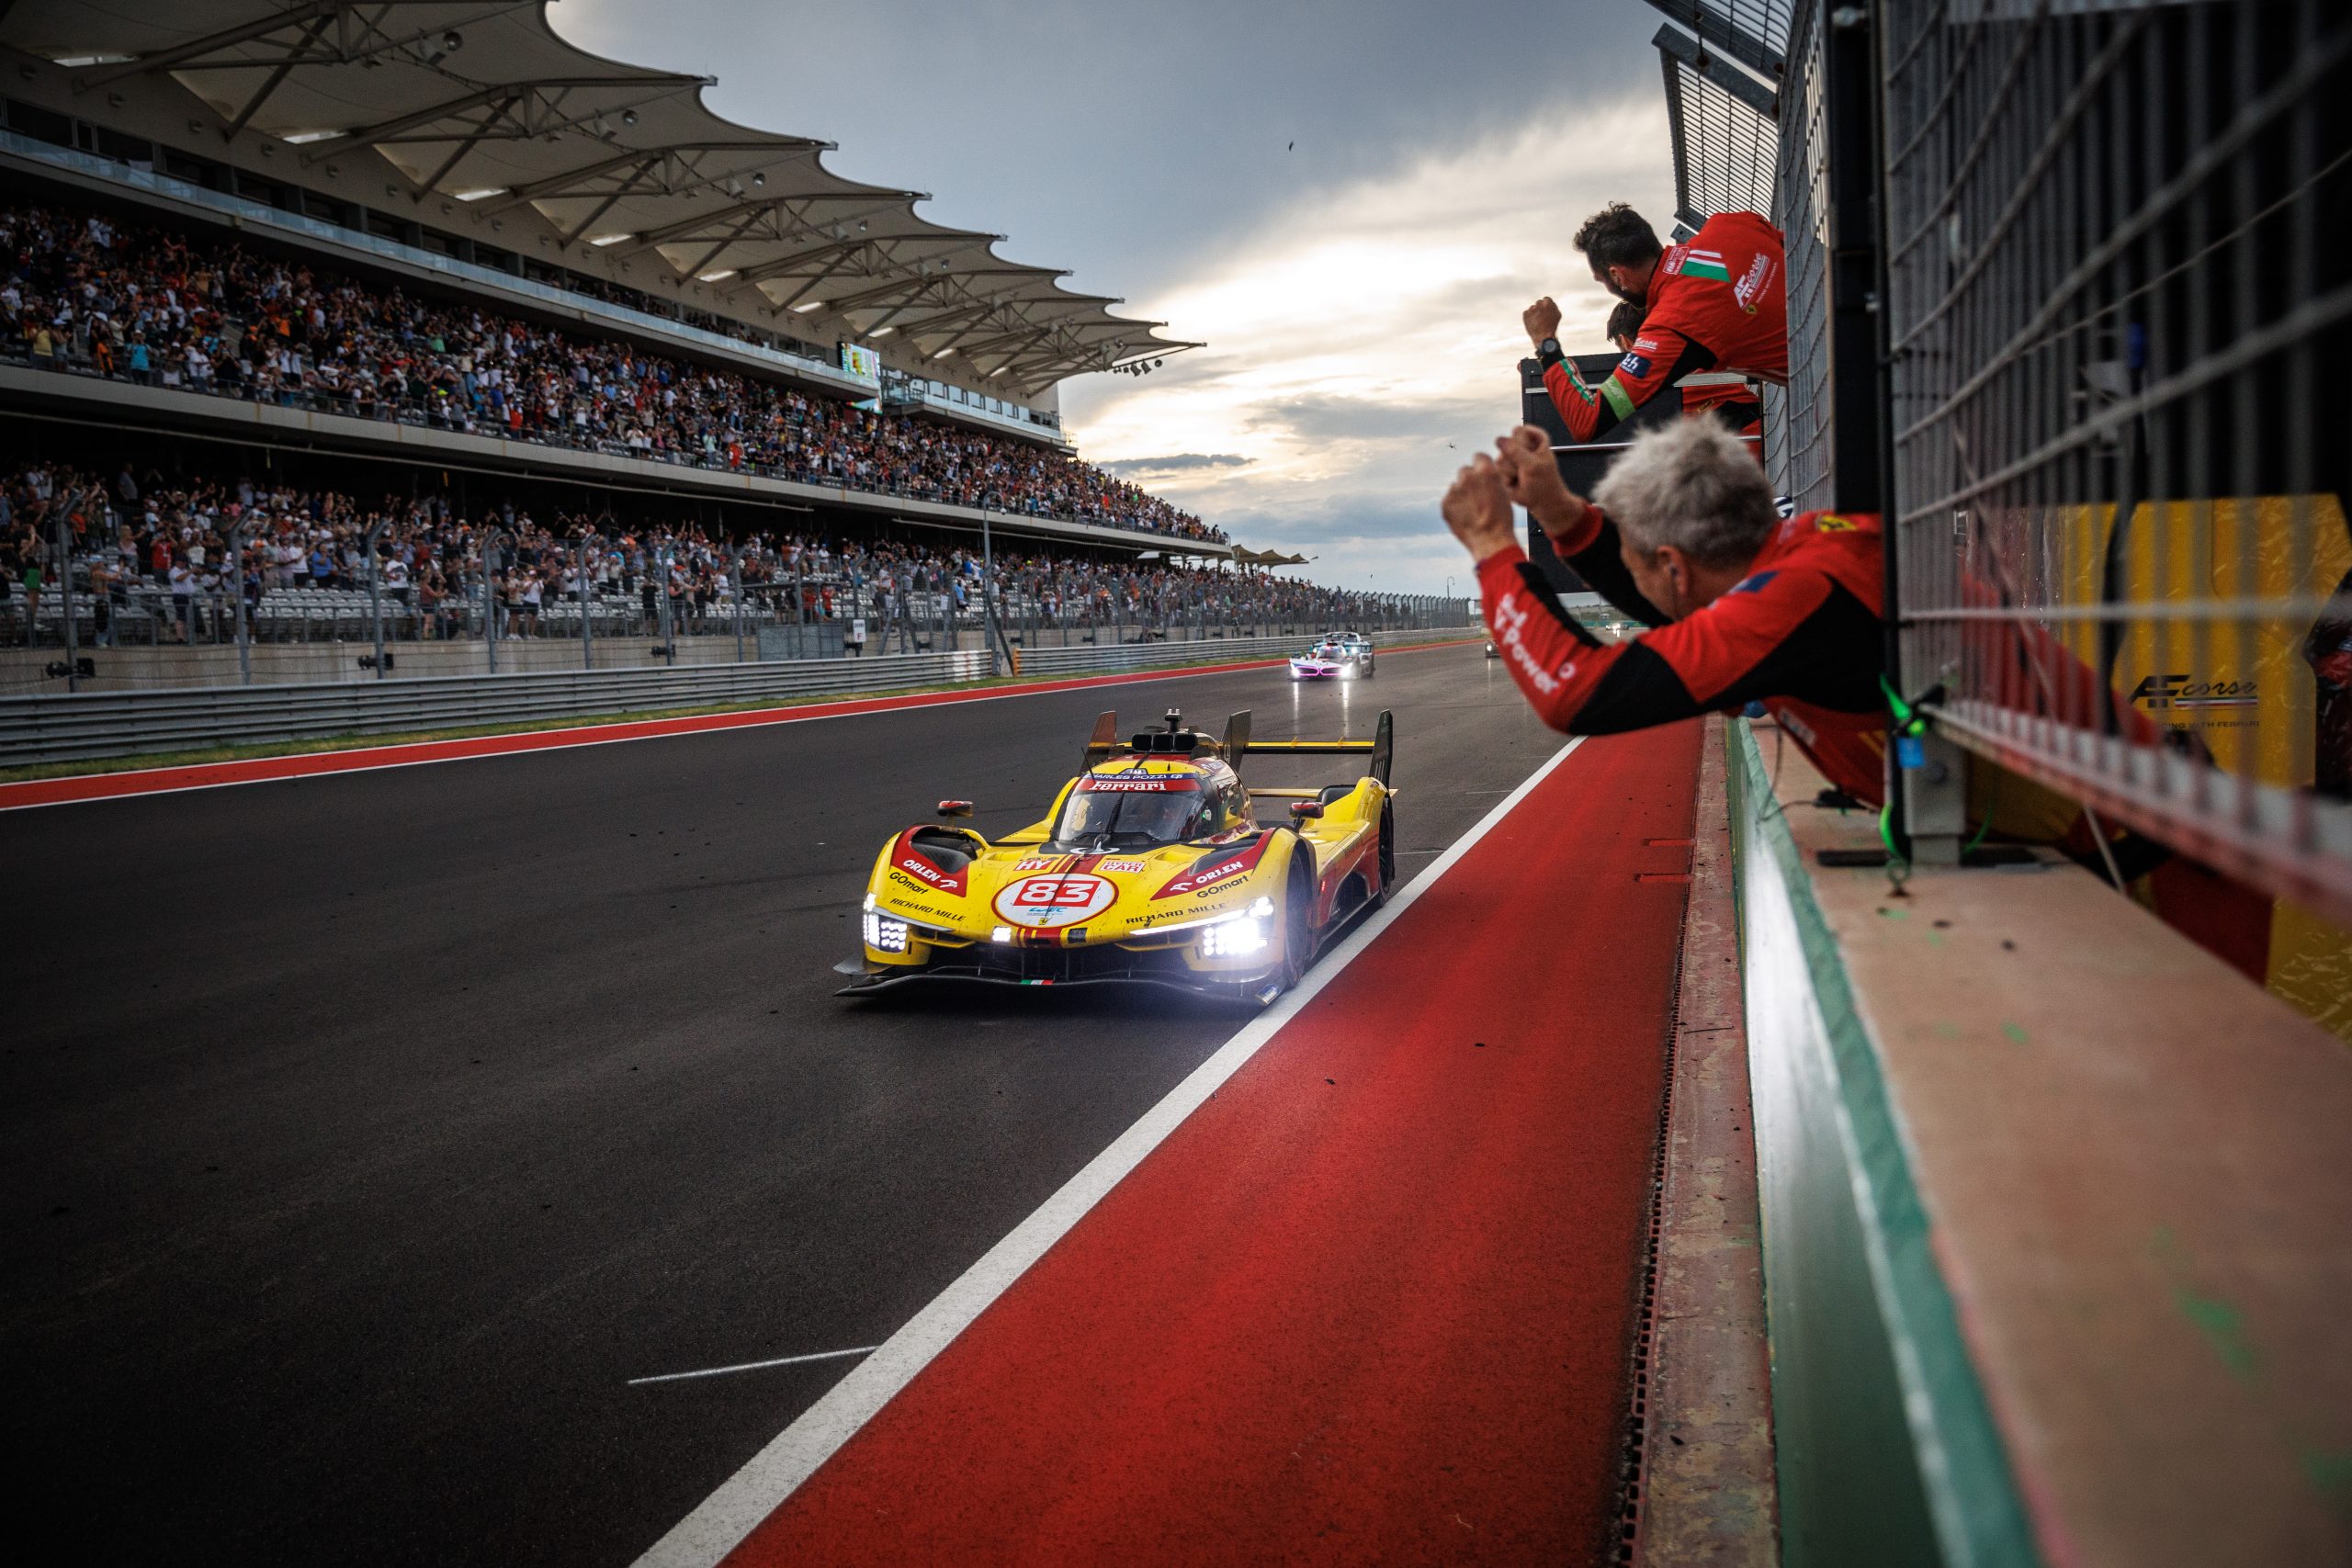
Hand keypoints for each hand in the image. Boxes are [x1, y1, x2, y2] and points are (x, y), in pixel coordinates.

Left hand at [1441, 456, 1516, 564]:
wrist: (1490, 541)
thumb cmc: (1501, 519)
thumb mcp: (1504, 492)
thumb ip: (1491, 477)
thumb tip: (1483, 471)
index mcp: (1485, 471)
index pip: (1478, 456)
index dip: (1481, 465)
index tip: (1481, 474)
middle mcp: (1468, 477)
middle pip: (1465, 470)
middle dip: (1470, 479)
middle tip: (1477, 495)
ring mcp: (1454, 490)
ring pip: (1456, 485)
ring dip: (1461, 492)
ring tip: (1472, 508)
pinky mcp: (1445, 503)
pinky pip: (1449, 498)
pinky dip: (1455, 505)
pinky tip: (1465, 515)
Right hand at [1492, 424, 1588, 544]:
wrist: (1544, 503)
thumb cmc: (1544, 483)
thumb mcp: (1532, 465)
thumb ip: (1515, 451)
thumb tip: (1498, 439)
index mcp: (1533, 439)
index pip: (1518, 431)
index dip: (1522, 445)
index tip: (1532, 456)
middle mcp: (1520, 446)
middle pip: (1506, 445)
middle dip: (1514, 459)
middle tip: (1527, 470)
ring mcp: (1510, 459)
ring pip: (1500, 459)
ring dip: (1510, 471)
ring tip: (1522, 478)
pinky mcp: (1503, 471)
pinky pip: (1496, 471)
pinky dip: (1506, 479)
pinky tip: (1515, 483)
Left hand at [1522, 296, 1561, 345]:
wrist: (1543, 337)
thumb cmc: (1552, 327)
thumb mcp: (1557, 315)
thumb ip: (1554, 306)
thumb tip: (1550, 302)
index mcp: (1548, 303)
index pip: (1546, 299)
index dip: (1546, 305)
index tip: (1546, 310)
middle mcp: (1539, 304)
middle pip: (1539, 303)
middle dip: (1540, 308)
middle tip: (1542, 317)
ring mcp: (1531, 309)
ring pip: (1533, 308)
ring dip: (1535, 312)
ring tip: (1538, 322)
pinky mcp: (1525, 314)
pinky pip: (1527, 313)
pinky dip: (1529, 317)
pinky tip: (1533, 323)